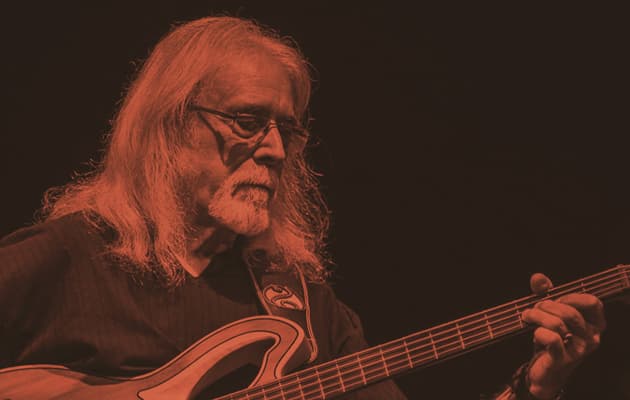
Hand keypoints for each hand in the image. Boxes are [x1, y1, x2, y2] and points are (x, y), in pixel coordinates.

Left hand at [520, 273, 605, 398]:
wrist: (545, 371)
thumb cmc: (551, 339)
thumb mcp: (550, 313)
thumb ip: (545, 293)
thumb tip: (538, 278)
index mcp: (595, 324)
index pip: (593, 303)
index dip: (571, 296)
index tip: (554, 298)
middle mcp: (592, 338)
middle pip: (570, 312)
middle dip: (547, 306)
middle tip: (534, 308)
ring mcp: (579, 350)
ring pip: (559, 324)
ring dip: (537, 316)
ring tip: (527, 317)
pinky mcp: (562, 360)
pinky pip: (551, 338)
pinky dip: (539, 332)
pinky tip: (535, 334)